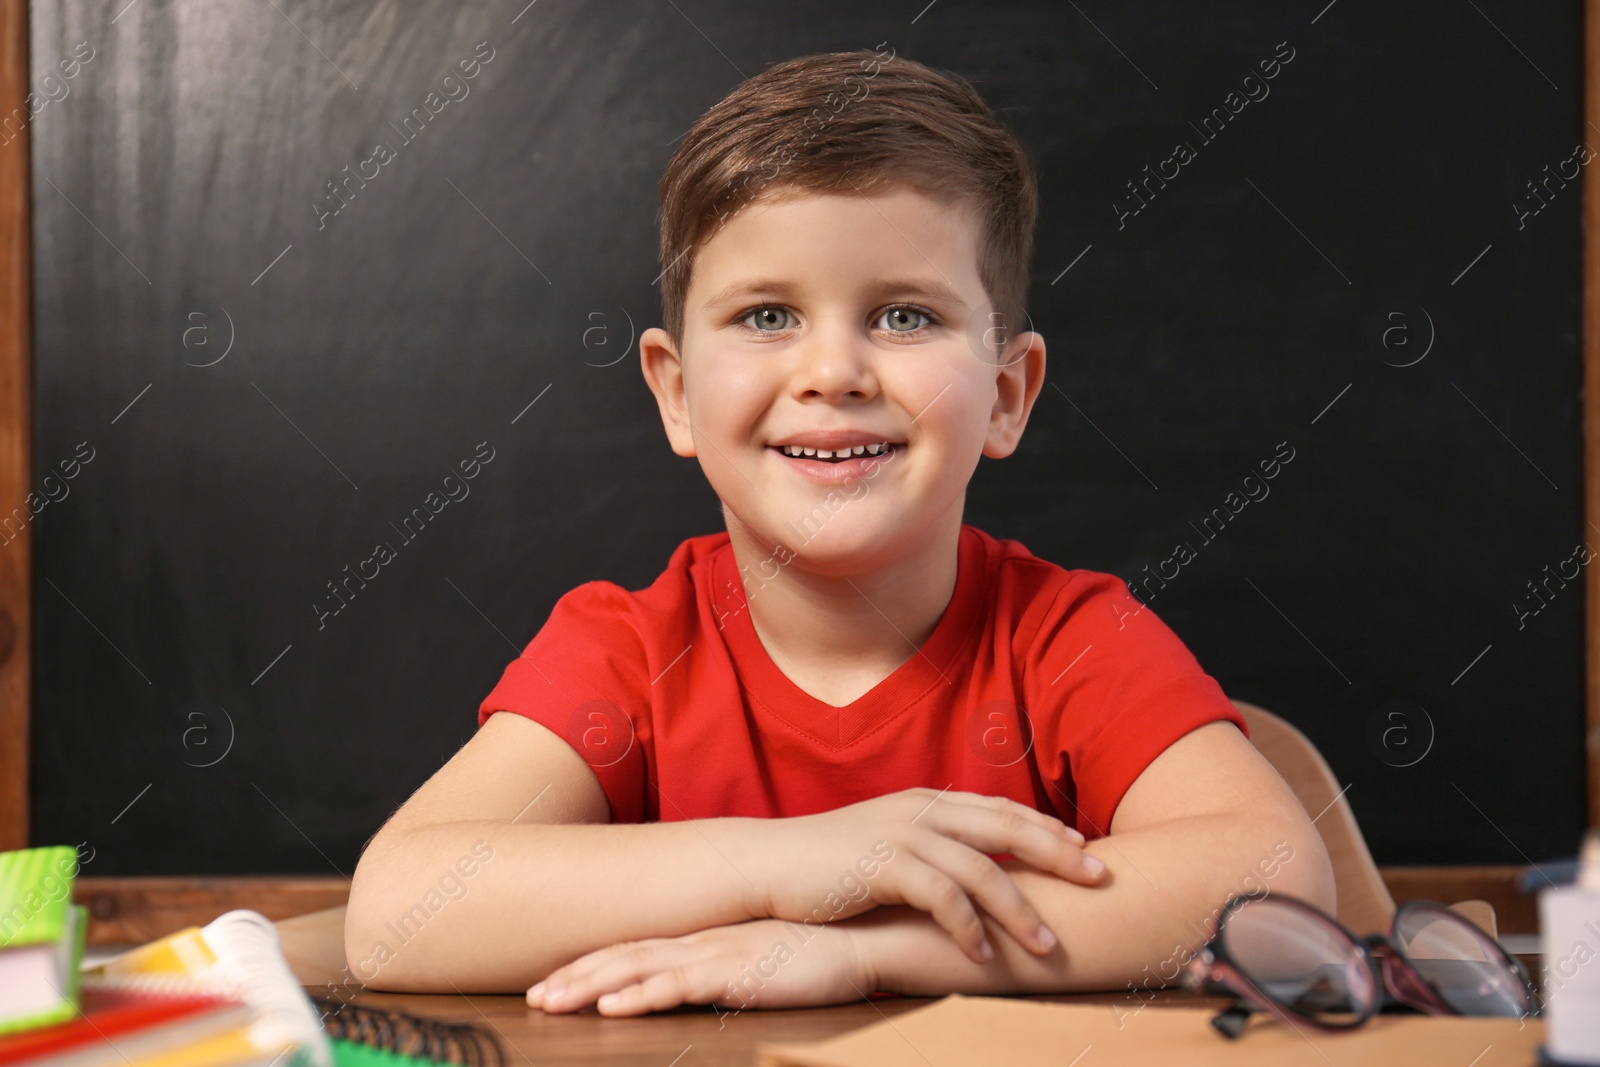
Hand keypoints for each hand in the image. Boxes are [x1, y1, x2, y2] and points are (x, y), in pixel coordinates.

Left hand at [527, 919, 869, 1015]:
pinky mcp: (736, 973)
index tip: (554, 981)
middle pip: (623, 955)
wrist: (866, 937)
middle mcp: (702, 941)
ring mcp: (716, 954)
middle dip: (573, 976)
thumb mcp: (764, 962)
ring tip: (549, 1002)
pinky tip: (611, 1006)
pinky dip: (640, 994)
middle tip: (532, 996)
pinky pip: (678, 985)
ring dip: (589, 986)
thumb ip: (732, 971)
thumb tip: (706, 989)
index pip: (636, 948)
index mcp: (706, 938)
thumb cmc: (821, 953)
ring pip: (637, 969)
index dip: (592, 964)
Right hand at [745, 788, 1104, 964]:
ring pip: (983, 869)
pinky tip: (984, 957)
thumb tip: (969, 871)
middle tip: (1101, 879)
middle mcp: (923, 811)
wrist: (768, 864)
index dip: (1046, 828)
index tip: (1084, 849)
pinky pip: (942, 898)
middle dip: (1059, 855)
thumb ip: (929, 848)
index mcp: (927, 803)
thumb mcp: (887, 844)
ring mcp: (904, 835)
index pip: (1002, 810)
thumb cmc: (828, 864)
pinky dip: (969, 929)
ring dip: (1020, 911)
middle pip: (1008, 829)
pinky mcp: (883, 867)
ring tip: (1048, 946)